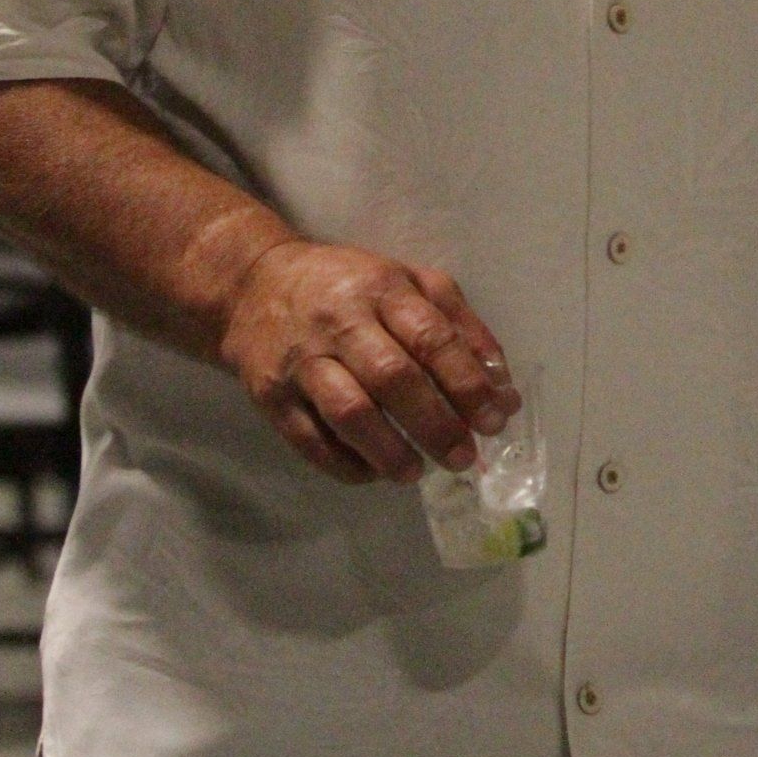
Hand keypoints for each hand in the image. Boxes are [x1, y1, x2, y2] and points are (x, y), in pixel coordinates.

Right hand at [217, 238, 519, 485]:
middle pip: (393, 378)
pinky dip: (345, 464)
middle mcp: (341, 321)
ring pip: (348, 412)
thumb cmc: (350, 287)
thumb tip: (502, 388)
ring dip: (389, 451)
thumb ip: (461, 328)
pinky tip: (372, 472)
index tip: (494, 420)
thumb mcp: (410, 283)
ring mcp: (302, 360)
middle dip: (436, 424)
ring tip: (416, 473)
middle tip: (463, 457)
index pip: (432, 338)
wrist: (255, 286)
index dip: (467, 383)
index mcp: (383, 289)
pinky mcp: (270, 395)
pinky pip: (309, 439)